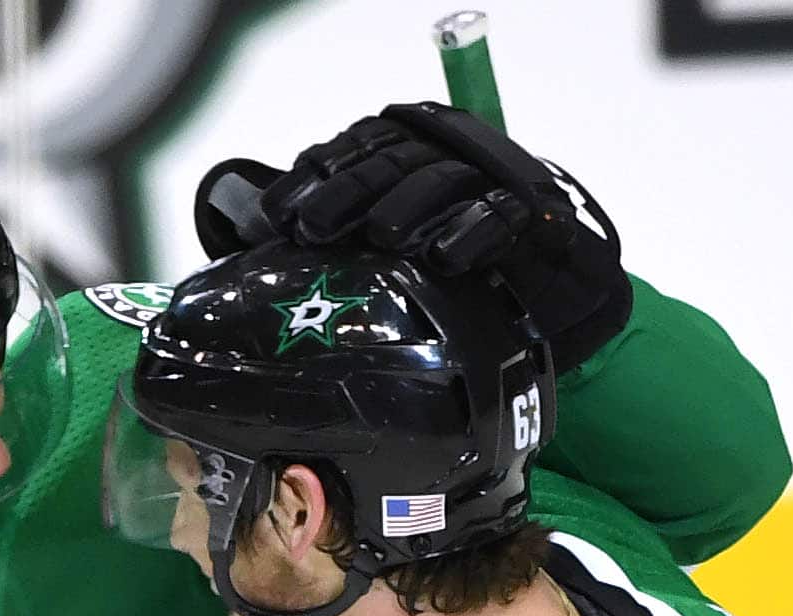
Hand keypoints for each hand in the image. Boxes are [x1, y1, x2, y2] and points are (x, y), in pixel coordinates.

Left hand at [193, 103, 631, 367]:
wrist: (546, 288)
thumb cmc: (455, 266)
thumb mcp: (390, 245)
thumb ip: (334, 230)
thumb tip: (246, 233)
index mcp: (410, 149)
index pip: (356, 149)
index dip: (315, 177)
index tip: (275, 216)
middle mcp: (448, 152)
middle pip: (392, 162)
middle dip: (348, 194)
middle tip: (312, 229)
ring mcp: (491, 178)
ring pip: (442, 182)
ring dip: (409, 208)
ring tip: (382, 238)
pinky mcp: (534, 212)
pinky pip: (501, 215)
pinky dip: (474, 233)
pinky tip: (446, 259)